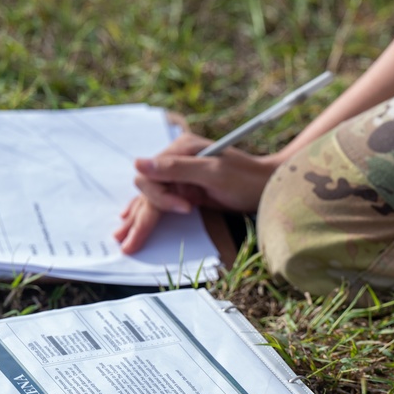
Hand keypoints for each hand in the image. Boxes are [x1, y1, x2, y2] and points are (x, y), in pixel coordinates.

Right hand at [115, 133, 280, 253]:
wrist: (269, 185)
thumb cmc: (246, 178)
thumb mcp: (214, 173)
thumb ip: (176, 168)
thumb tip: (138, 164)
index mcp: (181, 149)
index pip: (152, 176)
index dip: (162, 197)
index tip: (186, 209)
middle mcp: (176, 159)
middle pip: (148, 189)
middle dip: (139, 217)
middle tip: (127, 243)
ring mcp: (181, 174)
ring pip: (151, 197)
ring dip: (137, 217)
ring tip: (123, 238)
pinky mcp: (186, 188)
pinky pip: (160, 200)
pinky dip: (146, 211)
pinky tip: (131, 218)